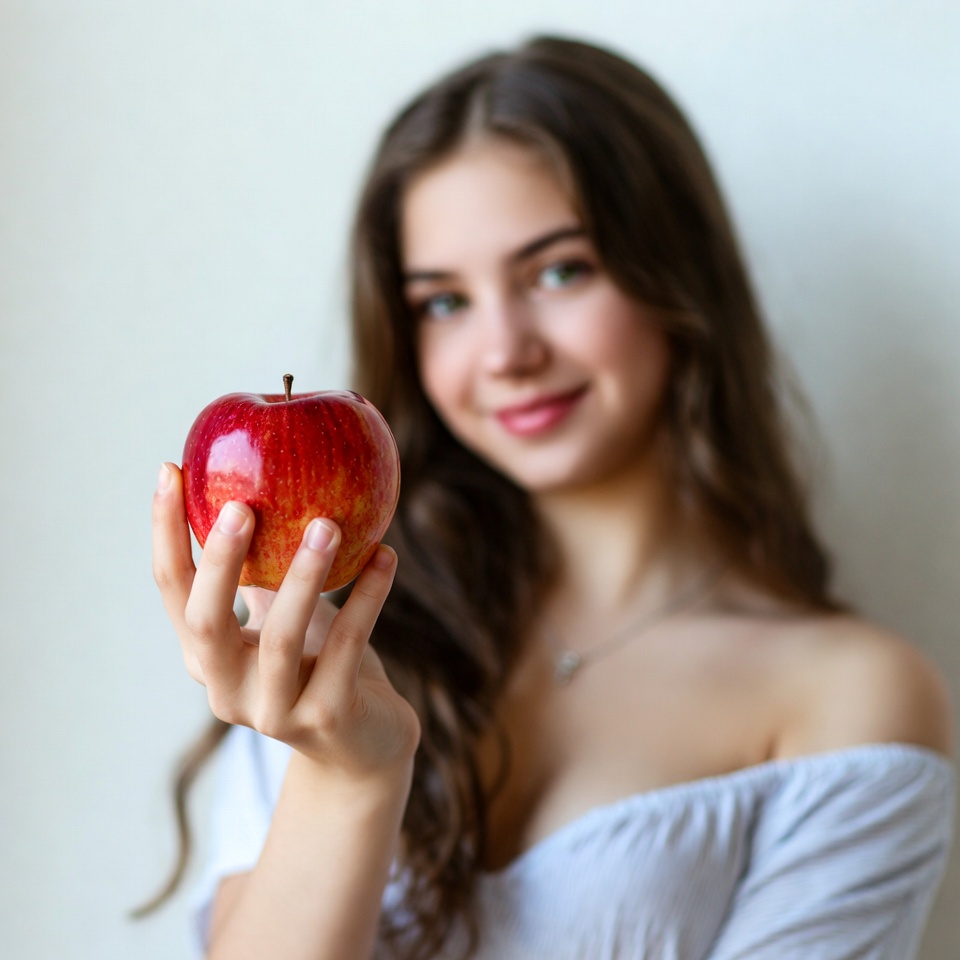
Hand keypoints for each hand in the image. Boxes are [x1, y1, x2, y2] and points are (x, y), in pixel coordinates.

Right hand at [152, 463, 420, 780]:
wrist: (363, 748)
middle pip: (207, 622)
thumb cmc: (319, 666)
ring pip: (281, 638)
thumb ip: (262, 573)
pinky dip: (368, 597)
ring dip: (305, 576)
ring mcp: (276, 711)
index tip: (170, 470)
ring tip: (329, 523)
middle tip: (243, 503)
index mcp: (207, 657)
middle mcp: (228, 689)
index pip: (172, 591)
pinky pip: (347, 646)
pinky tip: (386, 555)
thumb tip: (258, 487)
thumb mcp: (283, 618)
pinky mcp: (327, 718)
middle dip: (220, 561)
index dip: (165, 533)